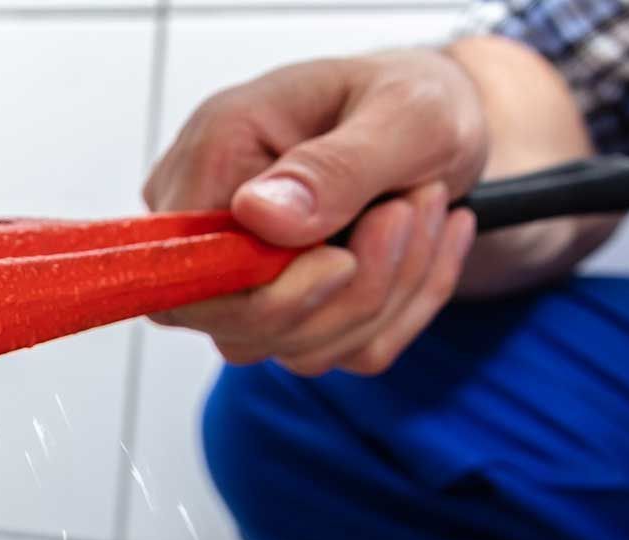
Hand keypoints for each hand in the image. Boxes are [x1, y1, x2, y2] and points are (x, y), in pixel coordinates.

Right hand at [143, 48, 487, 375]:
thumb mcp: (406, 112)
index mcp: (213, 154)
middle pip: (237, 326)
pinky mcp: (285, 308)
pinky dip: (402, 310)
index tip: (344, 257)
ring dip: (388, 294)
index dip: (262, 292)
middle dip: (351, 292)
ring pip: (295, 347)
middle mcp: (208, 221)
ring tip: (426, 208)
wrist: (444, 123)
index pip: (184, 271)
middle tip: (416, 207)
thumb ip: (333, 166)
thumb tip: (257, 215)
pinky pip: (338, 351)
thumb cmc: (416, 99)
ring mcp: (240, 274)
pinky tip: (426, 244)